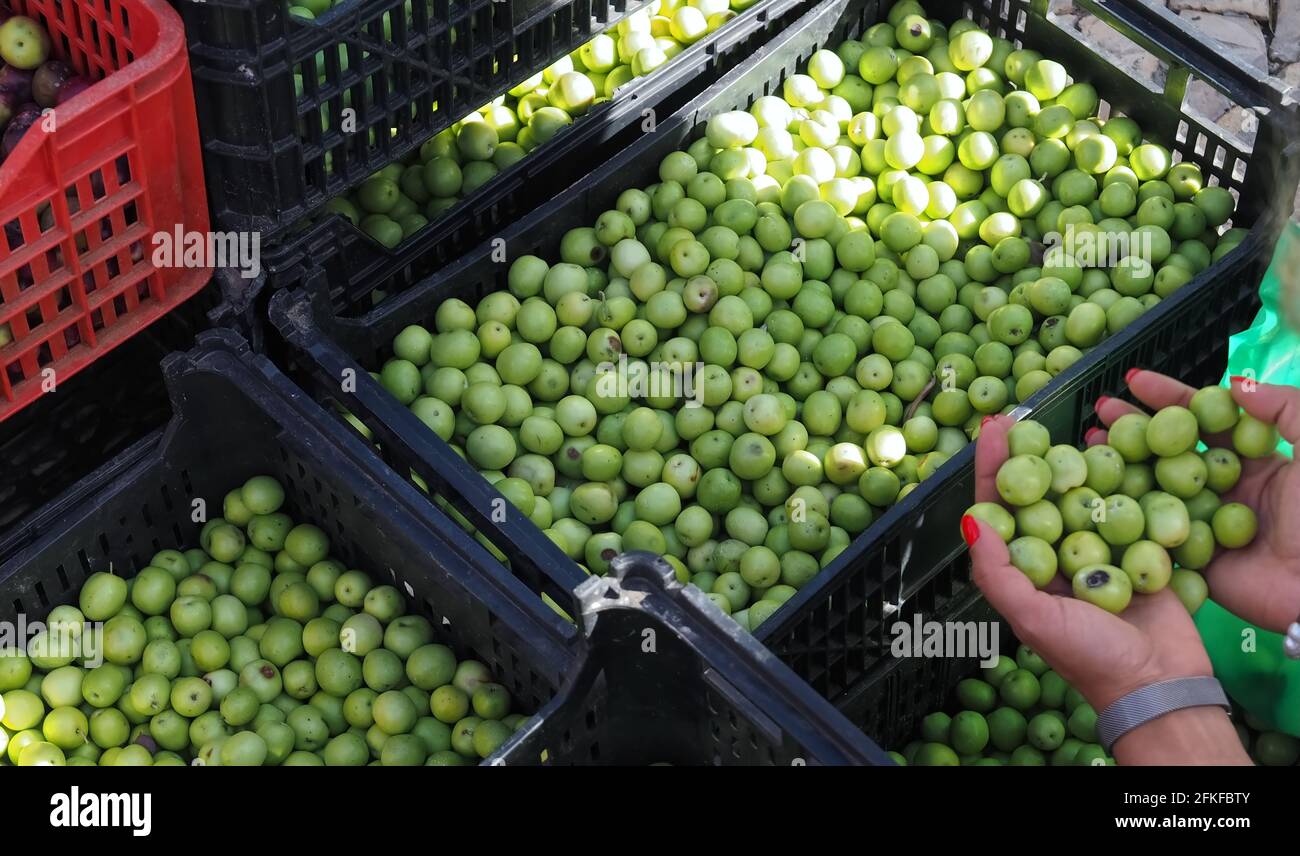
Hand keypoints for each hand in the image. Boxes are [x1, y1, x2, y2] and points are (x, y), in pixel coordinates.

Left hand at [963, 414, 1212, 714]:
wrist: (1161, 684)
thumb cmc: (1090, 658)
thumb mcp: (1032, 618)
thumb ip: (998, 573)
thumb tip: (972, 521)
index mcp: (1024, 571)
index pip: (1001, 509)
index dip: (994, 470)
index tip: (992, 430)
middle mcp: (1055, 556)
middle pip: (1037, 493)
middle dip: (1027, 454)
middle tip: (1019, 415)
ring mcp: (1098, 550)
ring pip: (1079, 494)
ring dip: (1070, 459)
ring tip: (1063, 423)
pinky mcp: (1139, 548)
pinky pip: (1125, 505)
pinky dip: (1117, 478)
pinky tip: (1112, 447)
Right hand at [1090, 370, 1299, 633]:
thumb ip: (1285, 409)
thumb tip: (1233, 383)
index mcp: (1253, 462)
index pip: (1203, 421)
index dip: (1169, 398)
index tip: (1135, 380)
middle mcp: (1223, 490)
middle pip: (1169, 451)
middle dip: (1133, 427)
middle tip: (1100, 409)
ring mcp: (1203, 526)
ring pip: (1153, 489)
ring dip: (1118, 467)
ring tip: (1087, 446)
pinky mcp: (1190, 563)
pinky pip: (1151, 536)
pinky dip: (1120, 517)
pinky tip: (1092, 497)